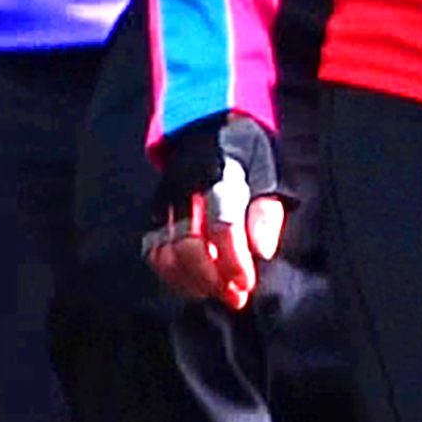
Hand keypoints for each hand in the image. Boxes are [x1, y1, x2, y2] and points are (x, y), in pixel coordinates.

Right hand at [147, 112, 287, 307]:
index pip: (222, 224)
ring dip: (192, 282)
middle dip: (212, 278)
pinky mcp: (156, 214)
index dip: (234, 259)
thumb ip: (266, 211)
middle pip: (188, 244)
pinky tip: (197, 283)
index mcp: (219, 173)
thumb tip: (262, 251)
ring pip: (166, 253)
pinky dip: (173, 275)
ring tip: (219, 291)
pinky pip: (154, 252)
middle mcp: (185, 188)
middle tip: (235, 295)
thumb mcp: (268, 169)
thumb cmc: (246, 153)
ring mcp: (166, 202)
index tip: (246, 282)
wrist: (207, 125)